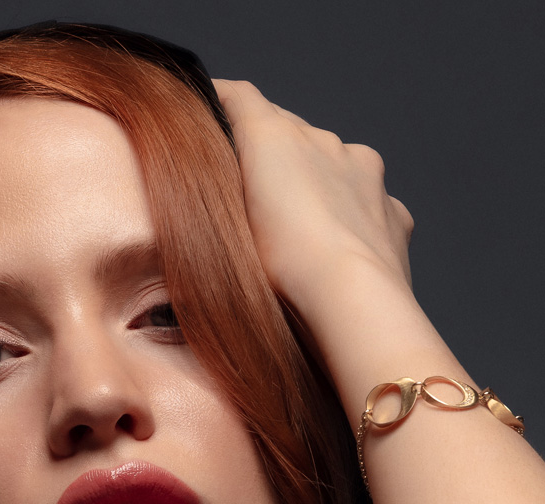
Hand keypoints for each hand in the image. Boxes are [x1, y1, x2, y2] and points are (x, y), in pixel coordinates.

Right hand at [213, 79, 414, 317]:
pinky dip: (354, 219)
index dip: (226, 106)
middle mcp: (331, 145)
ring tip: (299, 227)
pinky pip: (372, 208)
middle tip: (253, 186)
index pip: (247, 104)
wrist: (349, 298)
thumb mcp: (226, 200)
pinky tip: (339, 249)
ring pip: (338, 168)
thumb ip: (219, 160)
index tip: (210, 110)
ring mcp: (370, 181)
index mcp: (284, 137)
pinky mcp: (395, 218)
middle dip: (275, 152)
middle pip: (295, 136)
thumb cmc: (279, 256)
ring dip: (318, 185)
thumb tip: (216, 117)